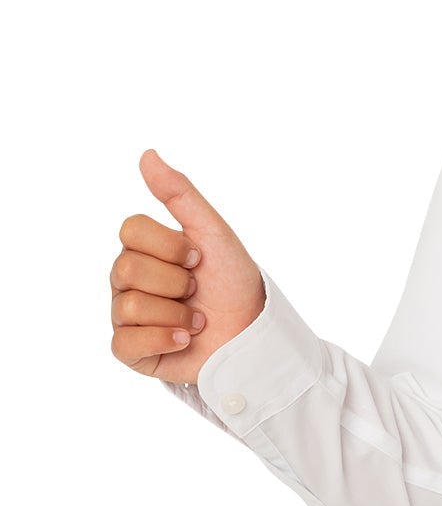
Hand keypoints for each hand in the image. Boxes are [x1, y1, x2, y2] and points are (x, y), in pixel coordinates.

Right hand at [111, 149, 266, 384]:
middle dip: (175, 281)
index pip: (131, 230)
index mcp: (144, 248)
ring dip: (177, 314)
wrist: (253, 334)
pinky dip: (163, 340)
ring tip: (196, 319)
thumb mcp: (212, 232)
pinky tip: (184, 339)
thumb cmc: (233, 282)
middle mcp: (128, 280)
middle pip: (126, 267)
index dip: (170, 245)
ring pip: (129, 305)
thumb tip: (147, 155)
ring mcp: (126, 315)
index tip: (199, 258)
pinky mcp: (131, 351)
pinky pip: (125, 342)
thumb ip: (180, 194)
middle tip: (197, 289)